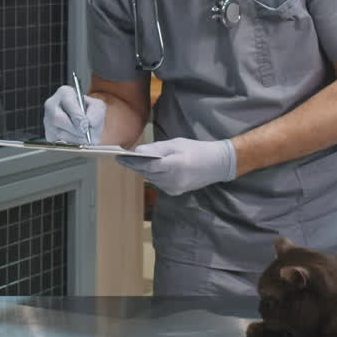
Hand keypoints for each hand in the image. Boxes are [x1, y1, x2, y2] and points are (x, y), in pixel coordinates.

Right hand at [43, 85, 105, 143]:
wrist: (85, 122)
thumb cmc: (89, 112)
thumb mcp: (97, 106)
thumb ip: (96, 112)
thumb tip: (89, 123)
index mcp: (64, 93)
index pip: (68, 102)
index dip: (77, 115)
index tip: (86, 124)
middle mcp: (52, 105)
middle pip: (58, 118)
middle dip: (75, 128)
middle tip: (86, 132)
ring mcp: (48, 120)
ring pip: (58, 131)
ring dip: (75, 137)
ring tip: (85, 136)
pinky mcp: (48, 134)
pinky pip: (58, 141)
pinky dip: (71, 143)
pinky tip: (77, 139)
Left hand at [116, 138, 236, 195]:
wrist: (217, 164)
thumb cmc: (197, 150)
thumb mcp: (177, 144)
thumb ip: (157, 148)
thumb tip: (138, 151)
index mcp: (176, 164)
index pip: (148, 165)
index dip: (132, 162)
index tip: (119, 157)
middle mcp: (174, 179)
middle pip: (148, 173)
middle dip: (136, 166)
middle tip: (123, 159)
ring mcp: (175, 188)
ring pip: (152, 180)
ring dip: (144, 171)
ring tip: (134, 163)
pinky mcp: (176, 192)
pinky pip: (159, 184)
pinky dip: (154, 177)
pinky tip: (151, 169)